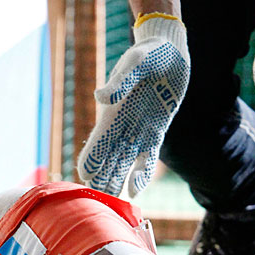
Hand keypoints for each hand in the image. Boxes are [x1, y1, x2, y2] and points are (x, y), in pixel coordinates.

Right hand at [77, 15, 189, 196]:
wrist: (169, 52)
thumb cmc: (150, 53)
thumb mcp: (136, 63)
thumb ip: (120, 82)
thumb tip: (100, 97)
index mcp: (113, 113)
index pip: (97, 141)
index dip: (91, 158)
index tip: (84, 176)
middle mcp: (122, 126)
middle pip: (108, 159)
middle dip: (102, 178)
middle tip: (96, 201)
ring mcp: (138, 131)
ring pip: (123, 163)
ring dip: (116, 181)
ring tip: (110, 202)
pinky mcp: (155, 133)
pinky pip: (146, 159)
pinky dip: (140, 174)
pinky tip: (135, 191)